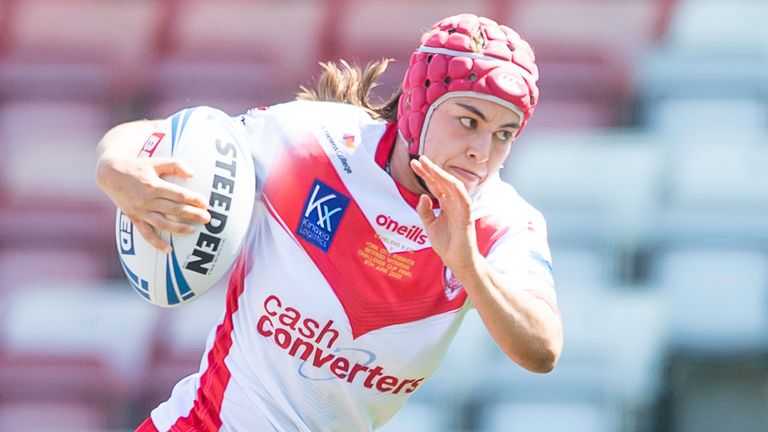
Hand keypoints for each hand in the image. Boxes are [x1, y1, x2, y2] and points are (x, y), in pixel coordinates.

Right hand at [96, 156, 210, 251]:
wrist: (109, 173)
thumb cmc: (137, 165)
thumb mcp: (156, 161)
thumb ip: (175, 165)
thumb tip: (193, 174)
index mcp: (154, 185)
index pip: (179, 195)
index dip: (194, 199)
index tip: (206, 204)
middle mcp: (147, 200)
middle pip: (174, 210)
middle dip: (193, 215)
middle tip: (208, 219)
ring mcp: (140, 211)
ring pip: (162, 223)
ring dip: (179, 229)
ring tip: (193, 231)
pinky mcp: (134, 218)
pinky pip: (145, 233)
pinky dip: (156, 243)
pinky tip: (168, 250)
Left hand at [409, 155, 479, 272]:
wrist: (457, 262)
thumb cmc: (447, 244)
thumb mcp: (430, 226)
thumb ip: (425, 211)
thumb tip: (422, 196)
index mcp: (446, 204)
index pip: (435, 185)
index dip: (425, 174)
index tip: (414, 164)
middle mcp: (454, 203)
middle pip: (442, 182)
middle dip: (431, 170)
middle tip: (419, 159)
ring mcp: (461, 210)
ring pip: (454, 187)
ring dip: (442, 176)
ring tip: (430, 166)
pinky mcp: (466, 219)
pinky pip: (465, 202)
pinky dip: (458, 191)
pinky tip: (450, 182)